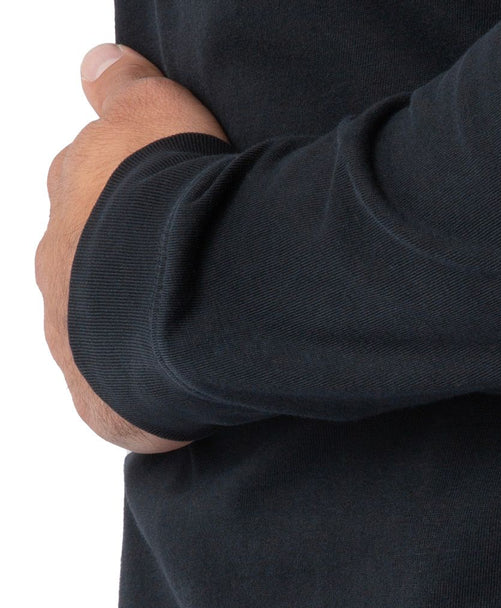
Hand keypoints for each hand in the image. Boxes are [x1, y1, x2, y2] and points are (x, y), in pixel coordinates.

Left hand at [36, 43, 229, 452]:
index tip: (178, 215)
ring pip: (103, 338)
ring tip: (199, 345)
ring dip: (141, 340)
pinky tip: (188, 403)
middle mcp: (58, 265)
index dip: (137, 205)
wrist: (179, 294)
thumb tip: (99, 65)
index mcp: (71, 196)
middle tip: (196, 281)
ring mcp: (70, 336)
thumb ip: (127, 88)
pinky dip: (151, 405)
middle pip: (93, 270)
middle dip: (133, 277)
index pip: (93, 196)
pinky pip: (122, 405)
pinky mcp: (98, 400)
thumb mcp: (156, 113)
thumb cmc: (173, 205)